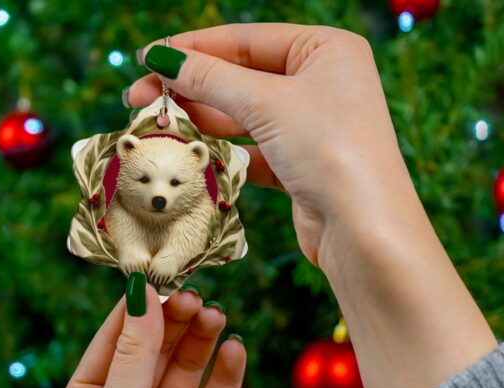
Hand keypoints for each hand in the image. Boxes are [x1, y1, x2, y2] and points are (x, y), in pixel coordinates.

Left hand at [57, 283, 244, 387]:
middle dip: (175, 321)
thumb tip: (141, 295)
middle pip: (156, 348)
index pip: (116, 337)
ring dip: (202, 340)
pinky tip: (236, 350)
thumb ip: (133, 354)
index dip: (138, 307)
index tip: (161, 276)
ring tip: (217, 316)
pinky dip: (227, 374)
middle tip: (197, 297)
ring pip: (187, 368)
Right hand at [127, 23, 414, 265]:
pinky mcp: (300, 167)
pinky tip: (192, 155)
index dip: (193, 49)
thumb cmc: (330, 150)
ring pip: (244, 117)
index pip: (246, 40)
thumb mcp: (268, 103)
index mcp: (326, 50)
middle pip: (241, 79)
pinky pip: (253, 151)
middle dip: (191, 89)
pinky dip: (224, 153)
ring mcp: (311, 128)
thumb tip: (162, 58)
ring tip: (158, 126)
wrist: (363, 231)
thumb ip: (212, 78)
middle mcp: (321, 85)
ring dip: (202, 122)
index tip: (147, 59)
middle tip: (139, 99)